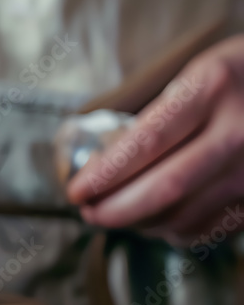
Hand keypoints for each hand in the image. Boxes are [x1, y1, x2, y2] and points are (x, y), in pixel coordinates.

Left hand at [67, 35, 243, 243]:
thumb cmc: (242, 76)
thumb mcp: (200, 73)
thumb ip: (158, 115)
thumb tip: (102, 165)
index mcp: (211, 90)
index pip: (146, 143)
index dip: (104, 175)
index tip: (76, 192)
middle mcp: (237, 133)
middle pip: (164, 189)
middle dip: (115, 210)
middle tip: (88, 213)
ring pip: (182, 216)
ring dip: (138, 224)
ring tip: (117, 215)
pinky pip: (205, 229)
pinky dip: (171, 231)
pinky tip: (156, 219)